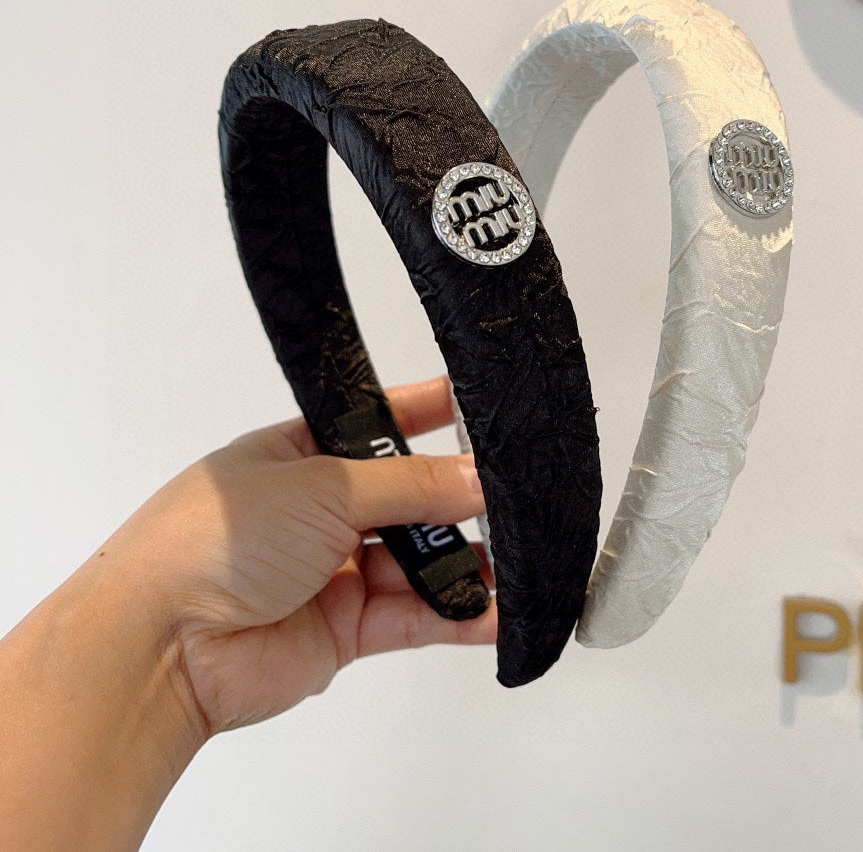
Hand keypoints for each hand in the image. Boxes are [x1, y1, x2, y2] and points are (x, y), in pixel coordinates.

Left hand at [101, 375, 496, 737]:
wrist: (162, 645)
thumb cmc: (219, 539)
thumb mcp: (323, 485)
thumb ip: (408, 484)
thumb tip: (477, 479)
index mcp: (301, 455)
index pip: (375, 422)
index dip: (425, 413)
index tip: (478, 405)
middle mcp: (319, 510)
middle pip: (406, 497)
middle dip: (454, 498)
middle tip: (509, 495)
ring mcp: (334, 571)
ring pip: (416, 560)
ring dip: (460, 561)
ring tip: (511, 560)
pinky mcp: (346, 630)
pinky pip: (412, 617)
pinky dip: (454, 616)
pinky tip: (493, 613)